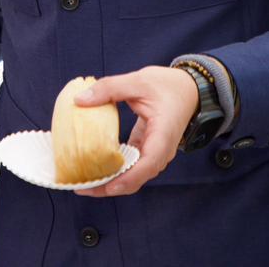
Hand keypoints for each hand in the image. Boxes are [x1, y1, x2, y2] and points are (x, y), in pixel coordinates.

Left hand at [74, 65, 198, 197]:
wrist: (188, 89)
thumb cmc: (168, 85)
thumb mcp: (138, 81)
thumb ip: (109, 88)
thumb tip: (79, 100)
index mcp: (163, 135)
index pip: (149, 163)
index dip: (128, 178)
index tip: (108, 186)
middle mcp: (161, 150)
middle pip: (137, 178)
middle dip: (110, 186)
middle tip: (81, 187)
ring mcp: (155, 153)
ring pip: (134, 176)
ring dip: (110, 181)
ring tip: (83, 181)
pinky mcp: (147, 150)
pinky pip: (131, 166)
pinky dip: (114, 170)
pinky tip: (94, 167)